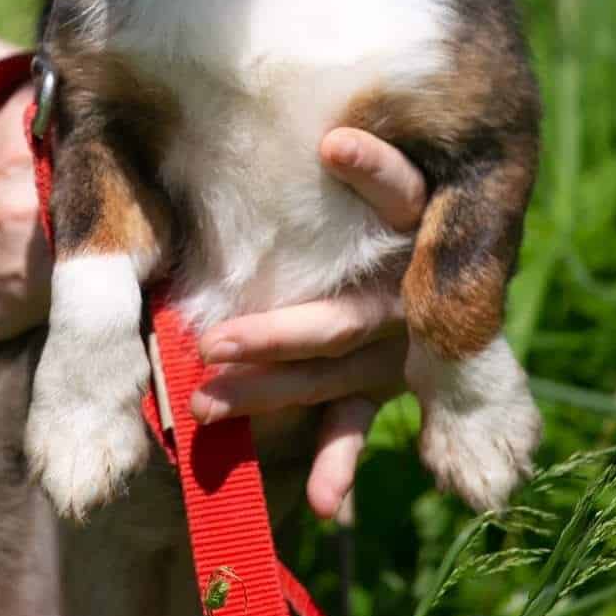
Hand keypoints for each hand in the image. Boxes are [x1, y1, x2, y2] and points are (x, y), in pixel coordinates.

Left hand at [191, 128, 427, 521]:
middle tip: (213, 344)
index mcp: (404, 218)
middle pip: (351, 313)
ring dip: (276, 391)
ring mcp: (399, 337)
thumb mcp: (300, 177)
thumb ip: (296, 161)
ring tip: (206, 402)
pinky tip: (322, 500)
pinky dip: (338, 461)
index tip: (332, 143)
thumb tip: (249, 116)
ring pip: (341, 371)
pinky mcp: (384, 381)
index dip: (373, 169)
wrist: (362, 265)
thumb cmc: (304, 195)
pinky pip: (359, 422)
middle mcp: (410, 282)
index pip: (402, 191)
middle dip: (282, 331)